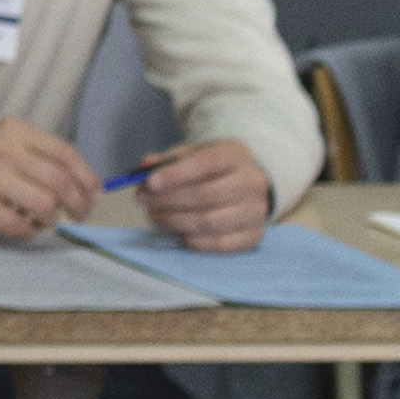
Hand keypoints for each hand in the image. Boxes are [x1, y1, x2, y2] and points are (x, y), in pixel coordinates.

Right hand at [0, 115, 99, 238]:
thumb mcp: (5, 142)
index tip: (96, 195)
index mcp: (13, 130)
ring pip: (44, 204)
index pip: (65, 153)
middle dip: (78, 203)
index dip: (88, 177)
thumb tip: (90, 187)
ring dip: (52, 218)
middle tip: (79, 214)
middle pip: (59, 180)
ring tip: (46, 220)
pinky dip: (28, 231)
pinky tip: (23, 227)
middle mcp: (1, 149)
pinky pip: (19, 225)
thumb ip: (41, 156)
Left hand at [131, 139, 271, 250]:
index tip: (149, 183)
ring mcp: (257, 212)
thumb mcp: (192, 154)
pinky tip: (176, 231)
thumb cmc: (214, 168)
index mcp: (236, 155)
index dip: (176, 175)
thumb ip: (166, 160)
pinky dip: (193, 240)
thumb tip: (142, 169)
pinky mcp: (255, 236)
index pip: (206, 163)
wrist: (247, 184)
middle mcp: (252, 183)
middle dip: (169, 200)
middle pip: (207, 195)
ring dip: (175, 221)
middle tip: (143, 201)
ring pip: (211, 222)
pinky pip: (220, 244)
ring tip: (153, 215)